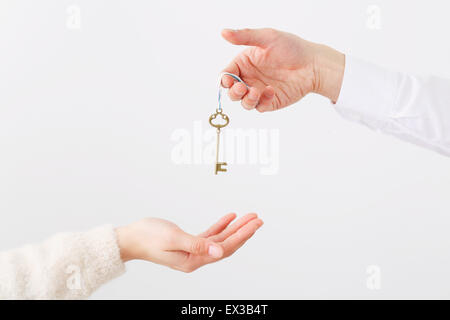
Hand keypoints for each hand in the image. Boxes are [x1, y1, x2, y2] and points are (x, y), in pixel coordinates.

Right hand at [115, 213, 262, 272]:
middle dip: (243, 231)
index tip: (255, 223)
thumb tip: (219, 250)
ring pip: (220, 239)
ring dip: (234, 228)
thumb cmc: (147, 237)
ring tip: (248, 217)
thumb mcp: (173, 238)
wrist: (130, 239)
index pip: (224, 247)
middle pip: (226, 244)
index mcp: (193, 260)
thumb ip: (197, 244)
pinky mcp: (188, 244)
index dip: (242, 235)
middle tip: (258, 219)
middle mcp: (196, 258)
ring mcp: (193, 251)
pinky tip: (229, 217)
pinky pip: (209, 235)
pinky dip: (220, 226)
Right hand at [221, 28, 344, 111]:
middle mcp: (250, 78)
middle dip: (233, 92)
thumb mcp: (267, 37)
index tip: (229, 80)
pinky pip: (259, 107)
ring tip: (255, 92)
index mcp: (245, 63)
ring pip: (243, 102)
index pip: (226, 74)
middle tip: (241, 87)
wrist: (314, 64)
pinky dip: (261, 101)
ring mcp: (259, 91)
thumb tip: (224, 32)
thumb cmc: (292, 48)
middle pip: (232, 91)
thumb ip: (245, 36)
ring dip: (245, 99)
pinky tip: (271, 91)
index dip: (224, 80)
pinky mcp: (269, 102)